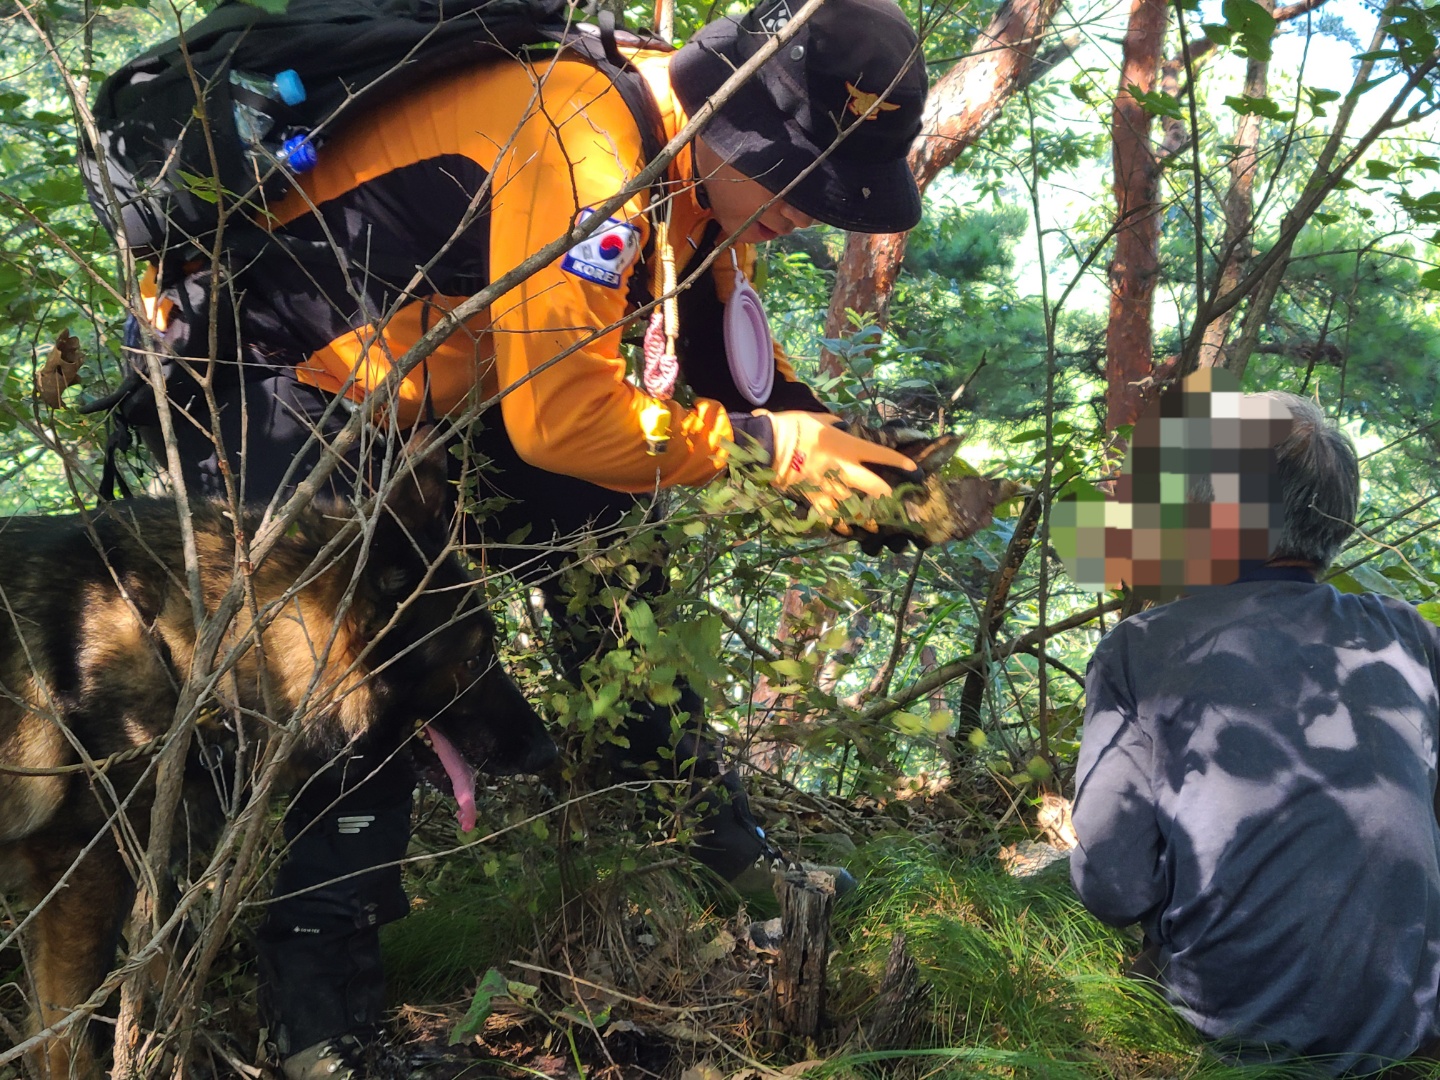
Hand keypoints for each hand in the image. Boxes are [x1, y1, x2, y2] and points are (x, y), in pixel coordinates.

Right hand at [756, 410, 923, 521]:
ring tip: (875, 523)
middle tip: (891, 499)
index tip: (913, 468)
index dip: (899, 462)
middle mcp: (843, 468)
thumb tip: (840, 423)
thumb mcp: (816, 418)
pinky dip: (839, 522)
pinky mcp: (813, 497)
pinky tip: (847, 529)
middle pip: (872, 485)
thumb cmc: (792, 426)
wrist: (770, 445)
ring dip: (865, 514)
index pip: (880, 455)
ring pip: (854, 504)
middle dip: (884, 494)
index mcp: (847, 446)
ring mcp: (829, 485)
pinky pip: (830, 514)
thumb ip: (832, 423)